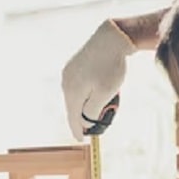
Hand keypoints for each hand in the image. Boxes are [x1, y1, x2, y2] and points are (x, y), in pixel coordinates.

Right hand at [61, 19, 135, 139]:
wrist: (111, 37)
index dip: (77, 131)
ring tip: (96, 110)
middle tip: (91, 128)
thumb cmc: (111, 67)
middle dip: (81, 119)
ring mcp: (68, 73)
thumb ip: (92, 111)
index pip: (73, 118)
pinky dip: (83, 94)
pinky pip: (76, 86)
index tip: (81, 141)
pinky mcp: (73, 66)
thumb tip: (84, 122)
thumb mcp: (105, 94)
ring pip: (74, 97)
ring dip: (83, 106)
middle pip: (72, 108)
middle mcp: (66, 83)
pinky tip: (93, 94)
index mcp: (73, 92)